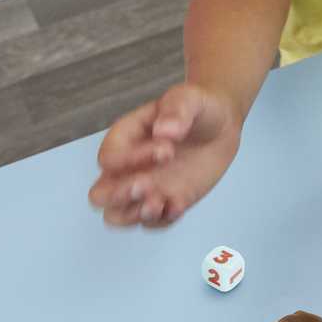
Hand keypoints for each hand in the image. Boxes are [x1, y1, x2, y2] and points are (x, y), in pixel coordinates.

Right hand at [87, 83, 241, 228]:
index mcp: (124, 139)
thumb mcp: (188, 98)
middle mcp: (126, 168)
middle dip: (119, 195)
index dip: (131, 159)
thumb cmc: (196, 108)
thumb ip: (176, 111)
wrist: (221, 125)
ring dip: (134, 214)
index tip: (167, 149)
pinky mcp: (165, 202)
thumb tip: (164, 130)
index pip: (109, 158)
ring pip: (117, 216)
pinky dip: (162, 219)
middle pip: (100, 195)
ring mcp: (144, 188)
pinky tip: (179, 205)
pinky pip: (153, 223)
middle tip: (148, 184)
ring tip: (159, 203)